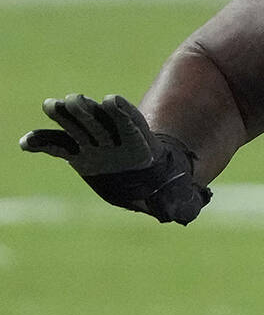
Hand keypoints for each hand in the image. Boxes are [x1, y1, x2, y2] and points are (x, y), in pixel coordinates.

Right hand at [20, 94, 210, 224]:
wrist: (150, 180)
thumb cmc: (166, 187)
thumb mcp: (177, 196)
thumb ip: (181, 203)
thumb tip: (185, 216)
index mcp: (142, 147)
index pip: (133, 126)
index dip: (123, 114)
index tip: (112, 100)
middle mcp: (118, 141)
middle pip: (103, 121)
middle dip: (90, 111)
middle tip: (76, 99)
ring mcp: (97, 144)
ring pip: (80, 126)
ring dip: (66, 116)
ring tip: (50, 105)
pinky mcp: (79, 153)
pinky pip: (59, 146)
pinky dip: (43, 142)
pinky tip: (27, 143)